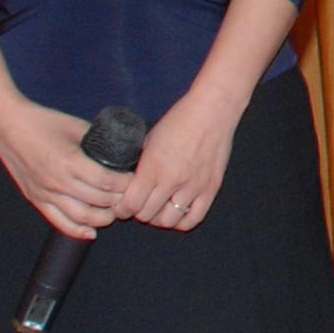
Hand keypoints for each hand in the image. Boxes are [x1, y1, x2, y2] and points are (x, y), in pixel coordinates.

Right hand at [0, 95, 127, 241]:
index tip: (135, 180)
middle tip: (131, 196)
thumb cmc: (43, 121)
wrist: (7, 125)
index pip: (107, 182)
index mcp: (70, 161)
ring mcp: (45, 193)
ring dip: (103, 218)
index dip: (126, 184)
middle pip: (99, 201)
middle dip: (120, 200)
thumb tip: (122, 150)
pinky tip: (92, 232)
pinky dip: (78, 230)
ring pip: (82, 217)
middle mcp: (58, 181)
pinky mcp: (36, 199)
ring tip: (115, 211)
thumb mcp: (76, 126)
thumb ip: (98, 142)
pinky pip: (59, 222)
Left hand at [116, 86, 243, 231]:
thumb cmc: (180, 119)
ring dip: (158, 218)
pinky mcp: (210, 189)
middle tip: (138, 205)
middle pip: (146, 215)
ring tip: (157, 208)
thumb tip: (129, 180)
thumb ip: (141, 162)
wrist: (213, 110)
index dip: (121, 209)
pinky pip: (193, 219)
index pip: (130, 204)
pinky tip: (175, 212)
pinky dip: (181, 221)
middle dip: (137, 212)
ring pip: (168, 221)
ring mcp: (193, 187)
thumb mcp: (150, 138)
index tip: (120, 205)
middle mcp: (172, 180)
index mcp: (153, 167)